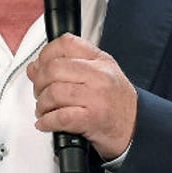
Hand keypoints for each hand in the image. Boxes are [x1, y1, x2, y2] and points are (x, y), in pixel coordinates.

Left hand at [27, 33, 137, 160]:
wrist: (137, 128)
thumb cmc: (117, 102)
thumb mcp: (99, 74)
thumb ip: (68, 66)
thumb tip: (34, 68)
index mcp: (100, 60)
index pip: (65, 43)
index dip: (45, 54)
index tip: (40, 66)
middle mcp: (99, 76)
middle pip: (53, 69)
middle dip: (39, 83)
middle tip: (40, 92)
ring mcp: (96, 97)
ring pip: (54, 93)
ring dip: (41, 104)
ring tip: (44, 109)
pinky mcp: (92, 119)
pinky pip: (60, 117)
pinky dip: (46, 121)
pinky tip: (46, 122)